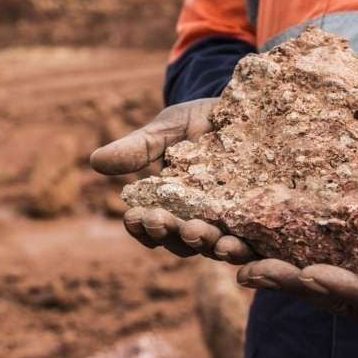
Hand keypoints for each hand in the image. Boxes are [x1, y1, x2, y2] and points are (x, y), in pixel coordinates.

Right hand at [90, 98, 257, 261]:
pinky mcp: (262, 221)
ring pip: (217, 247)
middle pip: (182, 242)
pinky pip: (257, 242)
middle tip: (171, 225)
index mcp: (169, 208)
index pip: (151, 227)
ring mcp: (231, 225)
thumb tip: (94, 161)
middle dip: (174, 235)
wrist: (247, 109)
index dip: (142, 226)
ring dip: (212, 246)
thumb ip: (137, 148)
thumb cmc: (198, 121)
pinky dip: (250, 248)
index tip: (134, 217)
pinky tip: (247, 244)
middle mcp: (197, 224)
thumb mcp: (166, 129)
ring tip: (214, 242)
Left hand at [235, 190, 357, 328]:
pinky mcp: (351, 261)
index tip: (310, 275)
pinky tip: (244, 236)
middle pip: (332, 295)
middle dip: (289, 283)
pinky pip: (308, 258)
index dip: (345, 289)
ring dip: (270, 268)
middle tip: (249, 269)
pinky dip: (276, 250)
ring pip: (310, 279)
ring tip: (231, 253)